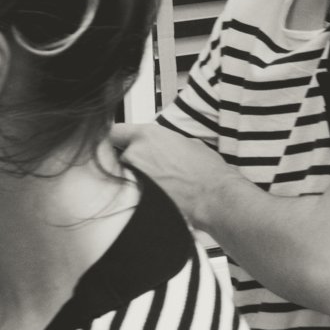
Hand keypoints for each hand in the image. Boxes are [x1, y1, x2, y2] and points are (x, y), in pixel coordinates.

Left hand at [109, 123, 230, 227]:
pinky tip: (157, 196)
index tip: (121, 143)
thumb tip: (161, 146)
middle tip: (151, 169)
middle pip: (121, 156)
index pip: (116, 131)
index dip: (119, 138)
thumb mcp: (188, 143)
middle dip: (132, 162)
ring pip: (125, 176)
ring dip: (136, 179)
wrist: (213, 197)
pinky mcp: (135, 197)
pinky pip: (131, 193)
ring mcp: (133, 177)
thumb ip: (166, 142)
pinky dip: (140, 194)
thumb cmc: (206, 172)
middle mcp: (135, 153)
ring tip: (158, 186)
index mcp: (147, 135)